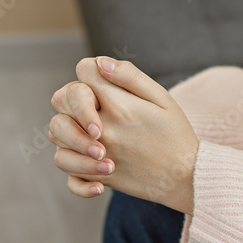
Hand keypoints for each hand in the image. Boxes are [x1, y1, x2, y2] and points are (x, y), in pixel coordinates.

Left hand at [49, 57, 199, 213]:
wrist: (186, 179)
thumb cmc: (176, 134)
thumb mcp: (161, 98)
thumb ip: (129, 76)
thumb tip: (100, 63)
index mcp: (119, 104)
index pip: (84, 71)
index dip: (92, 71)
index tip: (105, 82)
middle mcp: (102, 129)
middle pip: (60, 99)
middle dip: (73, 97)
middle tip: (95, 107)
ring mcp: (95, 155)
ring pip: (56, 135)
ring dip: (68, 129)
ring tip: (91, 134)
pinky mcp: (97, 178)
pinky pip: (68, 173)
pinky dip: (75, 170)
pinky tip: (96, 166)